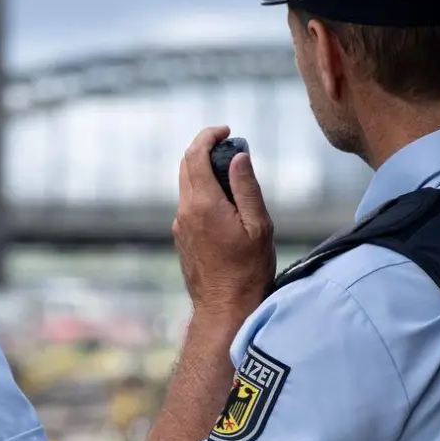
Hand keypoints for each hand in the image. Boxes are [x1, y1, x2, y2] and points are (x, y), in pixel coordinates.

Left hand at [173, 126, 275, 321]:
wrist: (224, 308)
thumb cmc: (248, 270)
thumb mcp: (259, 226)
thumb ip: (246, 188)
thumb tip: (239, 156)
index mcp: (204, 204)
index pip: (195, 155)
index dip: (208, 136)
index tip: (226, 132)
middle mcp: (185, 212)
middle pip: (186, 166)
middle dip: (204, 150)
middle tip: (229, 147)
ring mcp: (180, 227)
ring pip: (186, 186)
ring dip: (204, 172)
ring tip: (232, 177)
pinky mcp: (182, 239)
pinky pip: (188, 205)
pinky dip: (202, 192)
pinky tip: (224, 206)